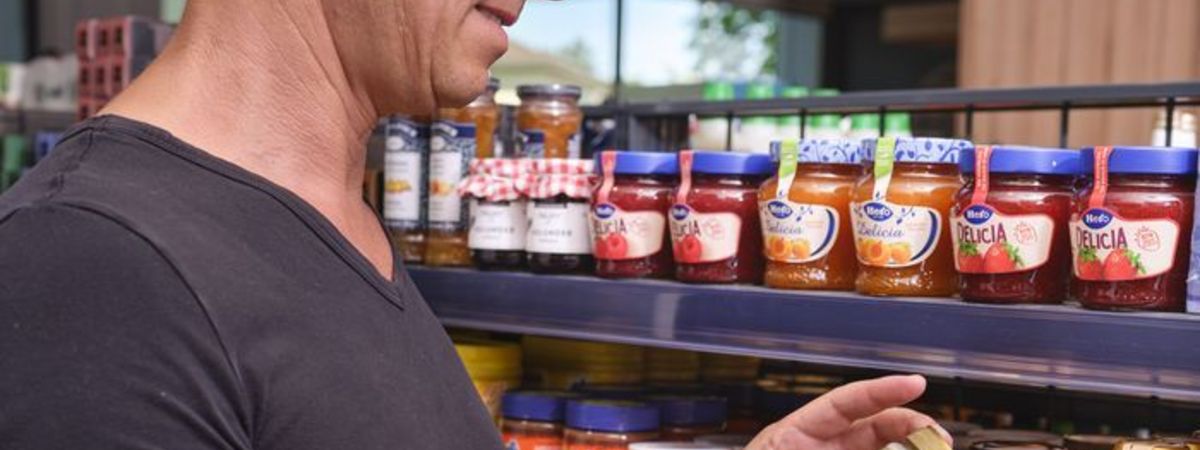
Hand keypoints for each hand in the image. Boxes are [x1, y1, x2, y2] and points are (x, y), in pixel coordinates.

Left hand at [745, 375, 950, 449]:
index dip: (882, 391)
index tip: (916, 383)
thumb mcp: (785, 449)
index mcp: (793, 436)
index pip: (845, 402)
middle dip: (910, 430)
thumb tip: (890, 441)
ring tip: (933, 449)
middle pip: (872, 429)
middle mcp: (816, 448)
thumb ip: (841, 444)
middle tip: (940, 439)